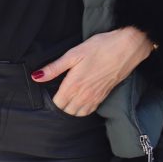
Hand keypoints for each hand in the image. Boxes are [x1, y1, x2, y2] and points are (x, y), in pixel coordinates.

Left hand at [31, 28, 154, 115]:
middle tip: (57, 94)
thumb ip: (54, 68)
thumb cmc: (99, 48)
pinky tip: (80, 100)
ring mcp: (95, 97)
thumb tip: (36, 76)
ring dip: (71, 109)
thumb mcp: (73, 54)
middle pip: (66, 111)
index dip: (51, 99)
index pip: (57, 104)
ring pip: (78, 114)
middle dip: (60, 105)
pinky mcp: (103, 96)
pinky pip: (90, 111)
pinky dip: (83, 110)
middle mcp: (84, 95)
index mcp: (74, 85)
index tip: (49, 90)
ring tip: (67, 98)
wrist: (126, 49)